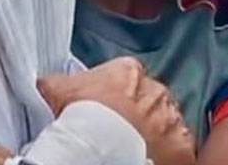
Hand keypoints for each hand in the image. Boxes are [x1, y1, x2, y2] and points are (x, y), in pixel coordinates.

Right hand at [38, 57, 194, 164]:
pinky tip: (148, 158)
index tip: (102, 110)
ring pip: (164, 122)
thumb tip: (44, 80)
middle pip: (147, 99)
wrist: (102, 149)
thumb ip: (56, 81)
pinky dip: (167, 154)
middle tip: (116, 132)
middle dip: (136, 113)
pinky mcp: (183, 145)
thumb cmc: (82, 117)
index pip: (124, 77)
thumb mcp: (59, 91)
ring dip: (153, 132)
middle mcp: (156, 89)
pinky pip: (178, 147)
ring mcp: (172, 117)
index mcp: (128, 71)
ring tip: (132, 148)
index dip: (112, 94)